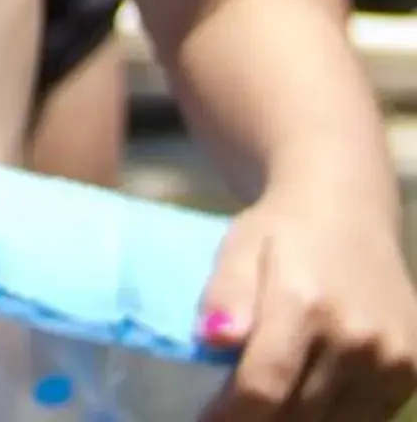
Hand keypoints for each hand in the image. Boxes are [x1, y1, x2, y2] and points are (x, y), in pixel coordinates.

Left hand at [197, 193, 416, 421]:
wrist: (349, 210)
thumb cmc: (283, 231)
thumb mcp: (239, 250)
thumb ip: (225, 296)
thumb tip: (214, 339)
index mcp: (305, 304)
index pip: (263, 386)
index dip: (229, 417)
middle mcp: (357, 337)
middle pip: (299, 413)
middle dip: (258, 421)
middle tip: (231, 414)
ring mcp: (393, 357)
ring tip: (264, 407)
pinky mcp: (415, 370)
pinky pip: (369, 417)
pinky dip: (333, 418)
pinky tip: (305, 403)